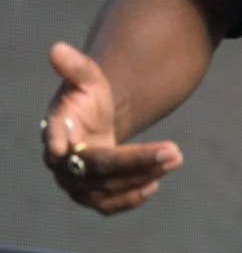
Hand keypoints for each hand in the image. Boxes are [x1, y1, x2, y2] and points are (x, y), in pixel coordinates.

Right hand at [42, 43, 179, 213]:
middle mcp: (60, 162)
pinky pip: (107, 205)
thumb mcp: (88, 79)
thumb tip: (57, 48)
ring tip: (175, 158)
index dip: (59, 142)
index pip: (57, 138)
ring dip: (141, 175)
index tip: (63, 149)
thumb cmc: (89, 99)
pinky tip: (155, 183)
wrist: (94, 123)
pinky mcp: (90, 196)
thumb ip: (76, 67)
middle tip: (175, 150)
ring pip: (106, 187)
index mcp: (56, 130)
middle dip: (136, 160)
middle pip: (96, 166)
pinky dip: (130, 198)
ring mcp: (73, 182)